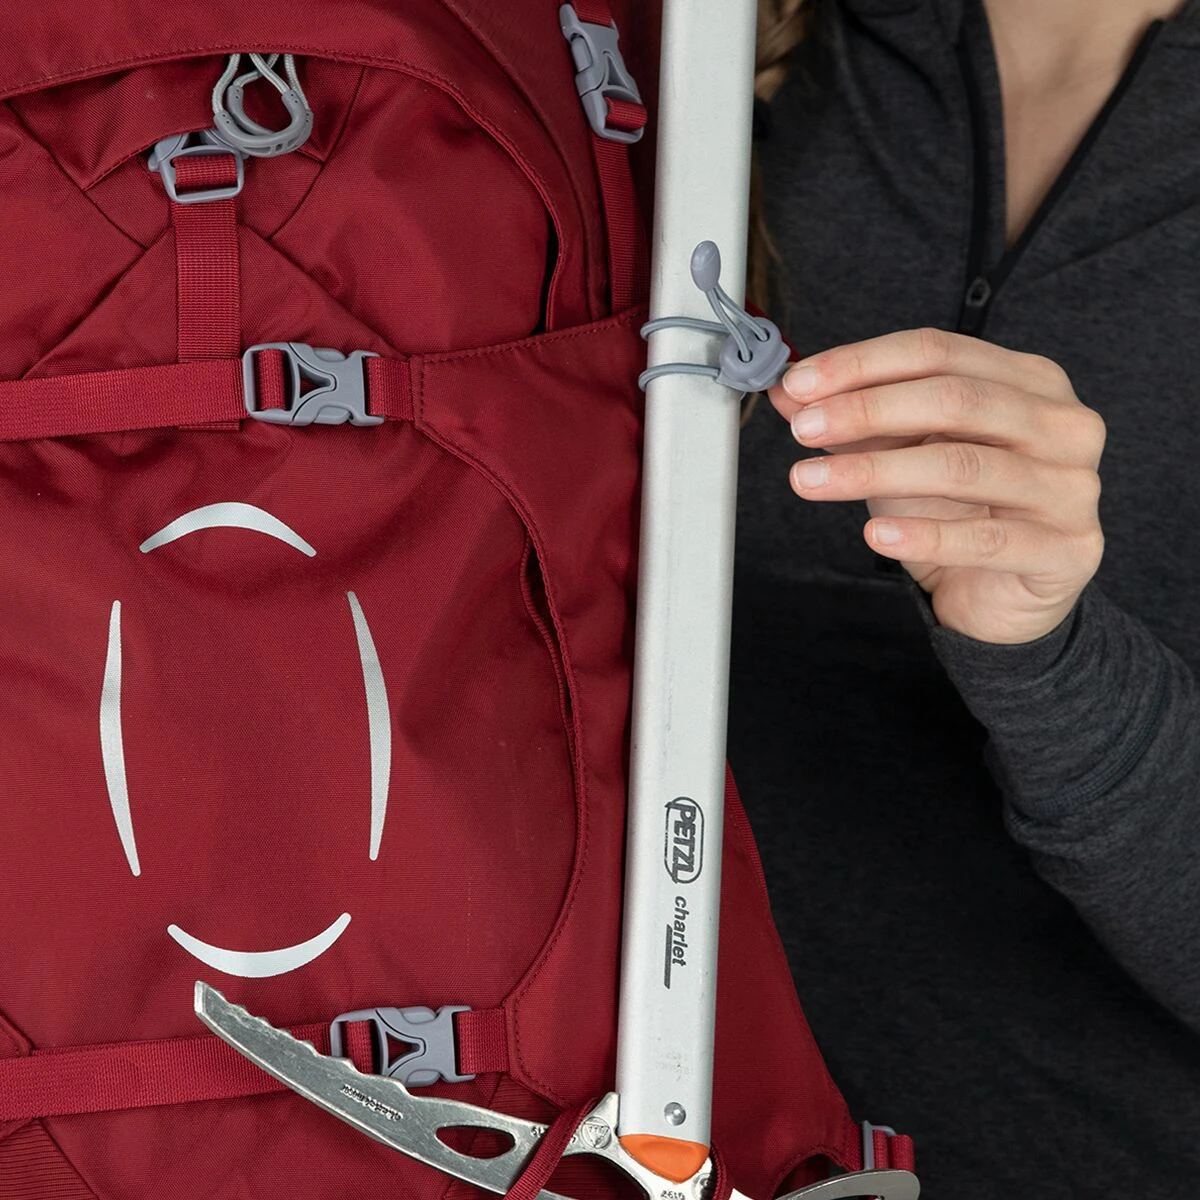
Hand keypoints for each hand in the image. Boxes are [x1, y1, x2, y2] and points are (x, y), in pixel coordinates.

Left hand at [768, 327, 1105, 643]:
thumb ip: (855, 420)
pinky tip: (875, 535)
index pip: (939, 352)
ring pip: (963, 466)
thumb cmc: (960, 512)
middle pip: (957, 400)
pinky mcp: (1066, 549)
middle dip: (868, 409)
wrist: (1004, 596)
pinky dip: (923, 535)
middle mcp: (1062, 424)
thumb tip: (787, 393)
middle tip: (804, 429)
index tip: (799, 384)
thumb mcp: (901, 455)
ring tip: (808, 481)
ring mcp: (1072, 487)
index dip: (863, 363)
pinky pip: (985, 539)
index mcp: (1029, 381)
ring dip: (874, 472)